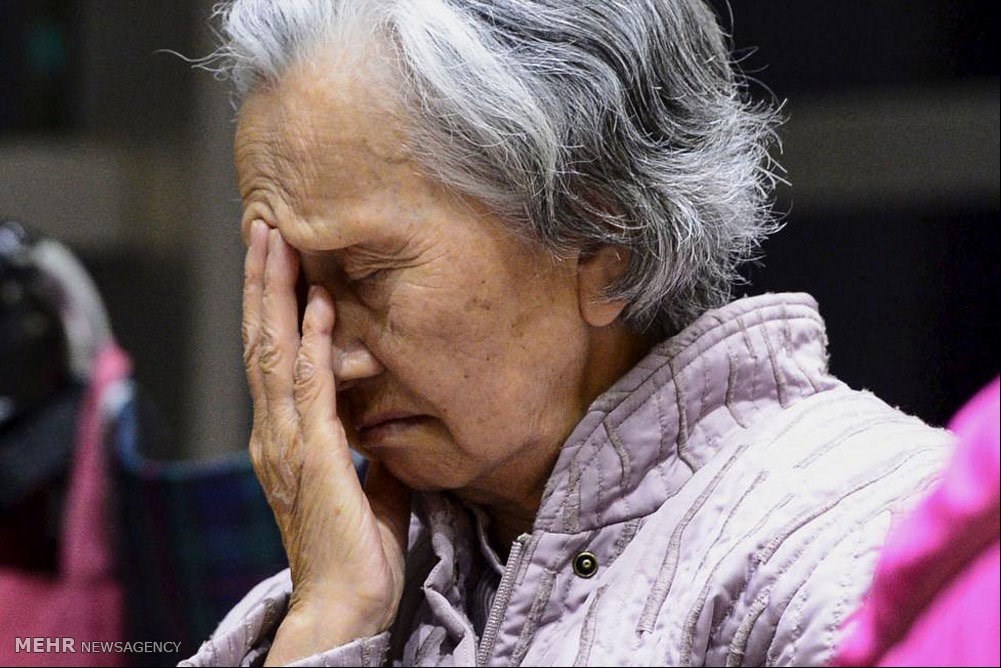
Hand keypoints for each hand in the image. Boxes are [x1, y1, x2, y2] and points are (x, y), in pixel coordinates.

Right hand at [241, 221, 410, 664]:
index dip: (270, 307)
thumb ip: (370, 451)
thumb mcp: (367, 488)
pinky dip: (311, 342)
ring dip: (276, 293)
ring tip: (277, 240)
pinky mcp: (314, 456)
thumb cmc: (354, 554)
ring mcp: (289, 444)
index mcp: (285, 439)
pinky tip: (316, 304)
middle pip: (259, 341)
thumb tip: (387, 426)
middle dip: (261, 281)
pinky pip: (310, 388)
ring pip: (273, 352)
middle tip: (263, 226)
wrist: (345, 605)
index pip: (271, 358)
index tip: (277, 260)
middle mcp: (275, 434)